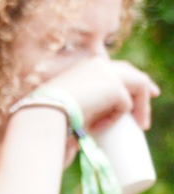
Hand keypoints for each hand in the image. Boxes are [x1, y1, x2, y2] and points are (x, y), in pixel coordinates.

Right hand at [42, 57, 158, 133]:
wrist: (40, 117)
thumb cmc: (43, 120)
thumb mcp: (62, 108)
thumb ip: (78, 108)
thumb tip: (86, 125)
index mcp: (81, 68)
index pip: (111, 70)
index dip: (124, 80)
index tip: (130, 96)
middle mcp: (96, 64)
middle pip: (130, 72)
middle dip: (143, 86)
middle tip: (153, 98)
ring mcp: (107, 73)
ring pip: (138, 85)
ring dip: (141, 105)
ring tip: (142, 125)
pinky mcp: (114, 86)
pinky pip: (125, 105)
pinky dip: (116, 118)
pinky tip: (100, 128)